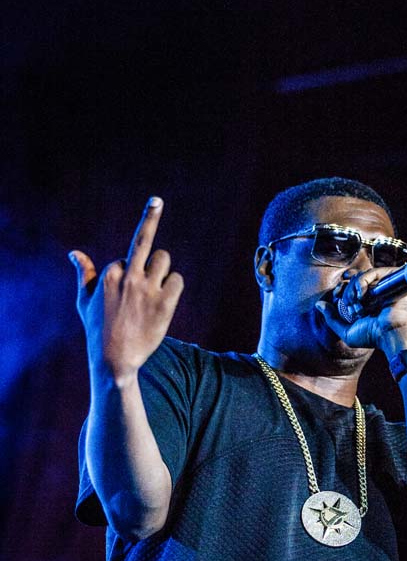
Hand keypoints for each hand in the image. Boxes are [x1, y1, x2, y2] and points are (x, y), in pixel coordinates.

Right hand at [69, 197, 183, 381]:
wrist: (114, 360)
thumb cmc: (97, 329)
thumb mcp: (84, 301)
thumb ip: (84, 274)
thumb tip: (74, 253)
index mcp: (109, 273)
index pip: (124, 258)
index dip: (126, 273)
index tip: (122, 294)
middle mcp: (128, 277)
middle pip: (145, 241)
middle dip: (150, 216)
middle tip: (156, 200)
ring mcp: (147, 289)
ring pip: (164, 260)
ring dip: (162, 269)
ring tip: (154, 289)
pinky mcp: (165, 302)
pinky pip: (178, 280)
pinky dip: (174, 286)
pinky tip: (165, 300)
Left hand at [316, 268, 406, 355]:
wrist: (391, 335)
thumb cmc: (373, 336)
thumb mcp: (346, 331)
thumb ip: (331, 318)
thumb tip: (319, 304)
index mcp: (367, 301)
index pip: (350, 285)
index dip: (341, 287)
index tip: (336, 295)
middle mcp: (376, 291)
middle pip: (354, 279)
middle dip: (346, 290)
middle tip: (348, 303)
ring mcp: (384, 284)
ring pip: (362, 275)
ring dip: (354, 288)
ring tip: (356, 302)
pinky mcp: (393, 279)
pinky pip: (375, 272)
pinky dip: (364, 281)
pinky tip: (362, 294)